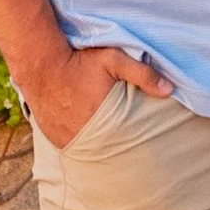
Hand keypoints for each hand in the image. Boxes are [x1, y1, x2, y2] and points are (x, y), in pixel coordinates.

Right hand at [24, 39, 171, 149]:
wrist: (40, 63)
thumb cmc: (79, 60)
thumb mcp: (114, 60)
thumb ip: (143, 74)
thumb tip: (169, 90)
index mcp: (104, 120)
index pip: (126, 142)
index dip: (134, 141)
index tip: (142, 142)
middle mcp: (84, 135)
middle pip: (108, 149)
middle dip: (116, 145)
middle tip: (126, 144)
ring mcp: (67, 139)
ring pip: (89, 149)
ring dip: (97, 145)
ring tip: (105, 139)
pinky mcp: (54, 138)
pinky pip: (72, 146)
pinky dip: (80, 142)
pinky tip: (85, 134)